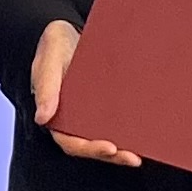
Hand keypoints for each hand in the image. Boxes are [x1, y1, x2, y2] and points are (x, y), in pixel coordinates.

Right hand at [31, 18, 138, 165]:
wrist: (69, 32)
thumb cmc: (54, 47)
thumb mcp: (48, 62)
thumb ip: (46, 88)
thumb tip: (43, 118)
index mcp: (57, 116)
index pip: (72, 142)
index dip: (90, 149)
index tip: (109, 148)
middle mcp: (76, 120)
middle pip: (94, 145)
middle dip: (114, 155)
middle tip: (133, 158)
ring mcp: (93, 114)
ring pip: (110, 136)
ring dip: (126, 147)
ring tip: (144, 151)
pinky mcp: (108, 103)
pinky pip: (120, 118)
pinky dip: (133, 125)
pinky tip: (149, 126)